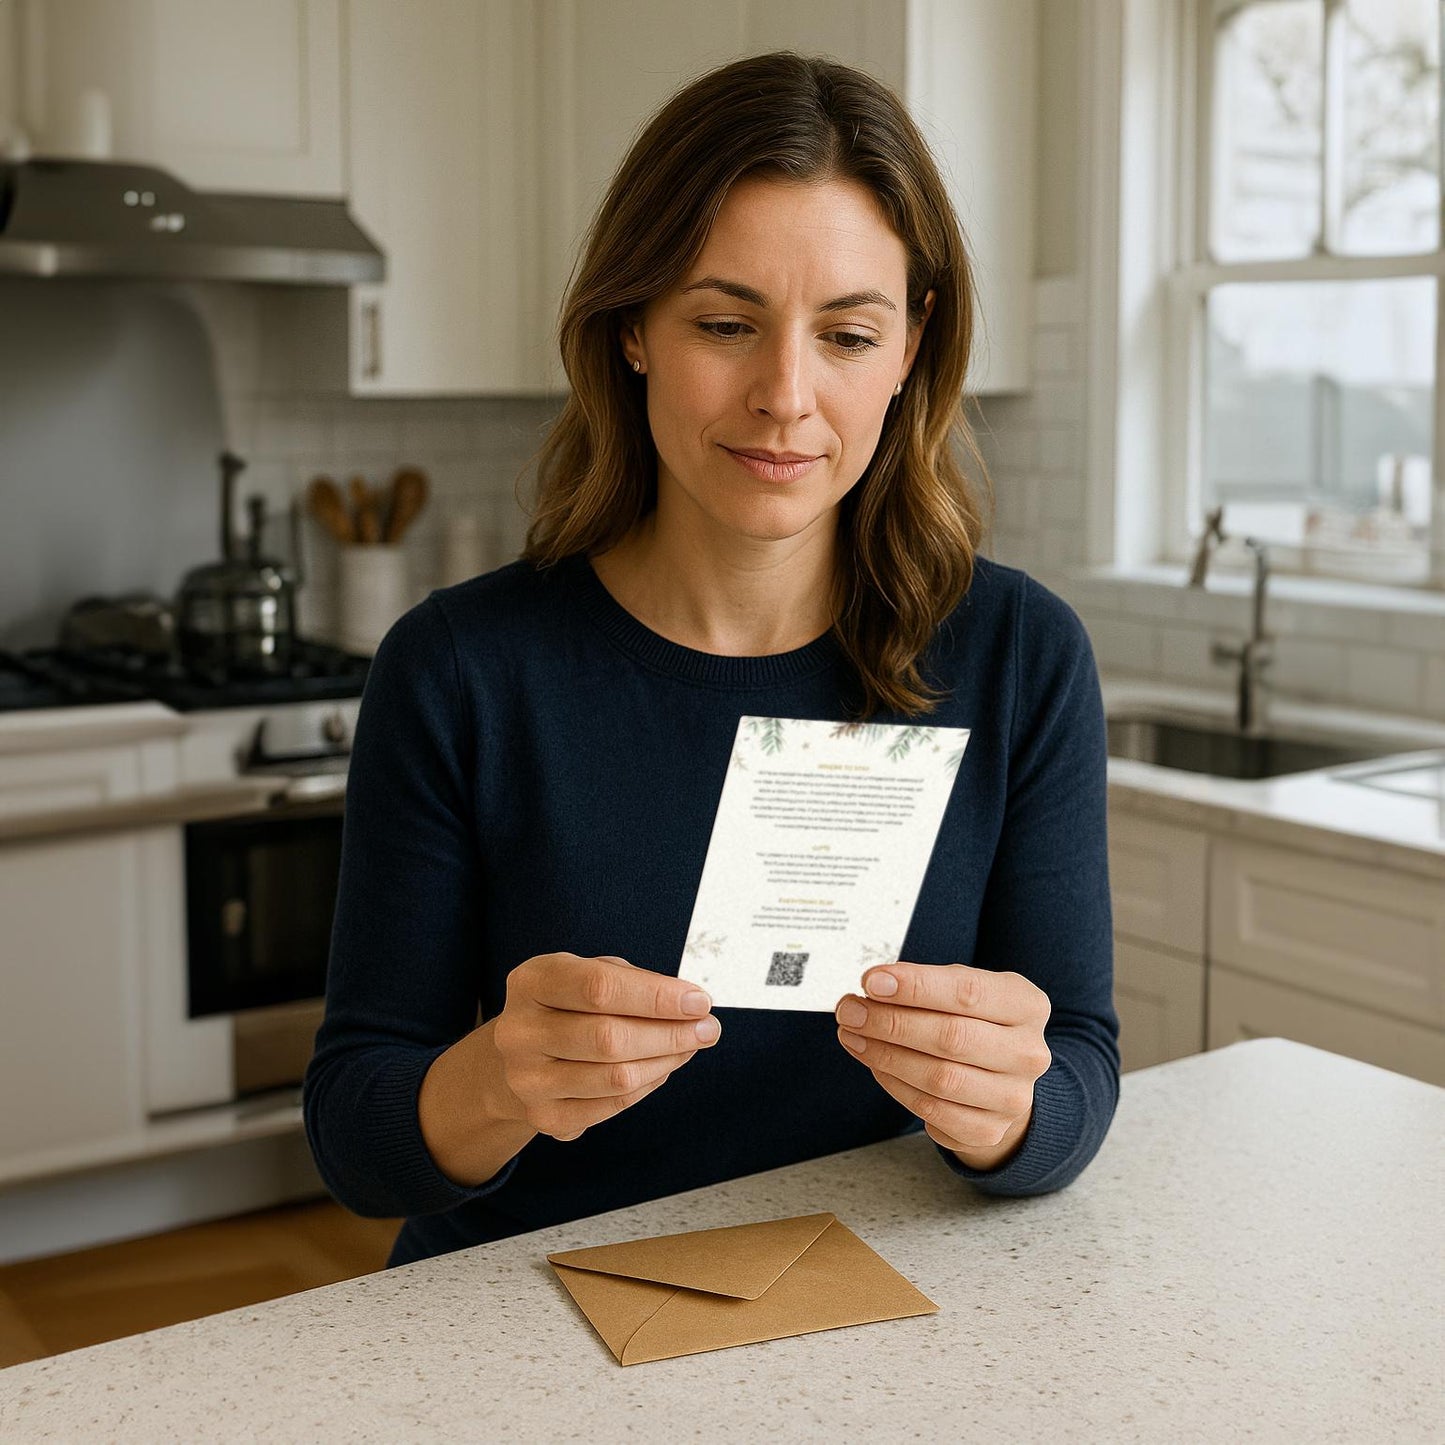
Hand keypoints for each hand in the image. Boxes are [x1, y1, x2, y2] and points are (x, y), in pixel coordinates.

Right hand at [485, 952, 720, 1141]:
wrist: (520, 1055)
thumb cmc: (567, 1005)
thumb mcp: (590, 973)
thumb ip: (636, 983)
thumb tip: (691, 1006)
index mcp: (532, 983)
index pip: (599, 988)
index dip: (656, 996)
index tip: (698, 1001)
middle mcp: (520, 1033)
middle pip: (609, 1037)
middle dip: (671, 1033)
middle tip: (708, 1028)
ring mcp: (528, 1080)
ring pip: (616, 1077)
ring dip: (666, 1061)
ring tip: (690, 1046)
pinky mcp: (544, 1117)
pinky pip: (613, 1106)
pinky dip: (648, 1085)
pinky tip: (662, 1067)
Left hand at [834, 963, 1050, 1171]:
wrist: (1001, 1077)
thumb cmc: (974, 1022)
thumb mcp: (962, 990)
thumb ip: (925, 985)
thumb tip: (875, 987)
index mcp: (1026, 1005)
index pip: (967, 992)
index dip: (915, 986)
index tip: (871, 981)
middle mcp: (1028, 1053)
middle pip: (951, 1037)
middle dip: (890, 1022)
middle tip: (849, 1010)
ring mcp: (1012, 1096)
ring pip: (939, 1078)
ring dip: (885, 1055)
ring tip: (853, 1035)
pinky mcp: (989, 1130)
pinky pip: (932, 1111)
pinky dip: (896, 1086)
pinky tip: (876, 1065)